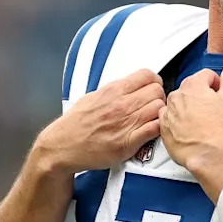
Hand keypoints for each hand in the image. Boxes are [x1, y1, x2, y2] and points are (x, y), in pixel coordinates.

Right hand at [37, 69, 165, 172]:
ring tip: (151, 118)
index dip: (154, 81)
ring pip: (159, 108)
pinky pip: (155, 129)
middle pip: (157, 91)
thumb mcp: (93, 97)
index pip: (147, 75)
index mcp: (113, 91)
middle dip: (159, 97)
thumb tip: (132, 84)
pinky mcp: (129, 142)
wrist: (63, 146)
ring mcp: (126, 123)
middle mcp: (121, 105)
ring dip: (160, 113)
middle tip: (153, 105)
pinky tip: (151, 130)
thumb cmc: (77, 124)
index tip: (153, 87)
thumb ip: (114, 90)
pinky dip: (158, 128)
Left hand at [159, 64, 222, 172]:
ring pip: (179, 103)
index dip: (216, 83)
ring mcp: (169, 111)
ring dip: (189, 107)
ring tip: (202, 120)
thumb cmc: (215, 128)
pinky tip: (189, 128)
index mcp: (193, 85)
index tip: (220, 92)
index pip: (205, 74)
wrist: (205, 152)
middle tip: (213, 108)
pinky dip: (178, 121)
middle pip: (191, 88)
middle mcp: (177, 96)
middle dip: (202, 95)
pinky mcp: (164, 127)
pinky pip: (170, 118)